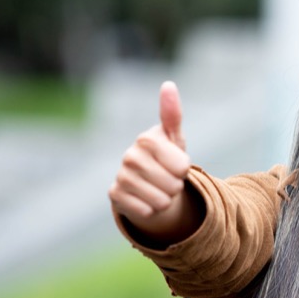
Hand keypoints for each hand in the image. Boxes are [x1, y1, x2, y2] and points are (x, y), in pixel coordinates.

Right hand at [108, 81, 199, 242]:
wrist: (146, 182)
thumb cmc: (165, 157)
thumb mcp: (173, 138)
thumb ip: (172, 114)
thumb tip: (168, 85)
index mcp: (146, 139)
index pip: (182, 167)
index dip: (183, 170)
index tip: (174, 163)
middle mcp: (129, 156)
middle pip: (173, 185)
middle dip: (175, 186)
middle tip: (165, 178)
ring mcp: (120, 176)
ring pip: (161, 202)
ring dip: (164, 200)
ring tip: (157, 188)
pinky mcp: (115, 196)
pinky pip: (146, 212)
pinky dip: (150, 210)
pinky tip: (144, 199)